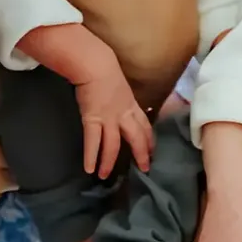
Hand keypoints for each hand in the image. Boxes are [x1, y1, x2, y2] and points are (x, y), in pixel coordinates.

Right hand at [73, 61, 154, 177]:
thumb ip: (119, 95)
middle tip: (144, 169)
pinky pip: (93, 142)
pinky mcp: (93, 119)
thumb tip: (114, 98)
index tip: (152, 150)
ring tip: (105, 176)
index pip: (144, 125)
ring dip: (109, 162)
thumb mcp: (119, 84)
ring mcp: (109, 118)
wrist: (95, 65)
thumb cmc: (104, 68)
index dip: (149, 139)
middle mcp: (123, 114)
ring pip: (114, 145)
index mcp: (130, 104)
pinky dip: (91, 156)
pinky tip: (89, 169)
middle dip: (141, 154)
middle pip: (136, 138)